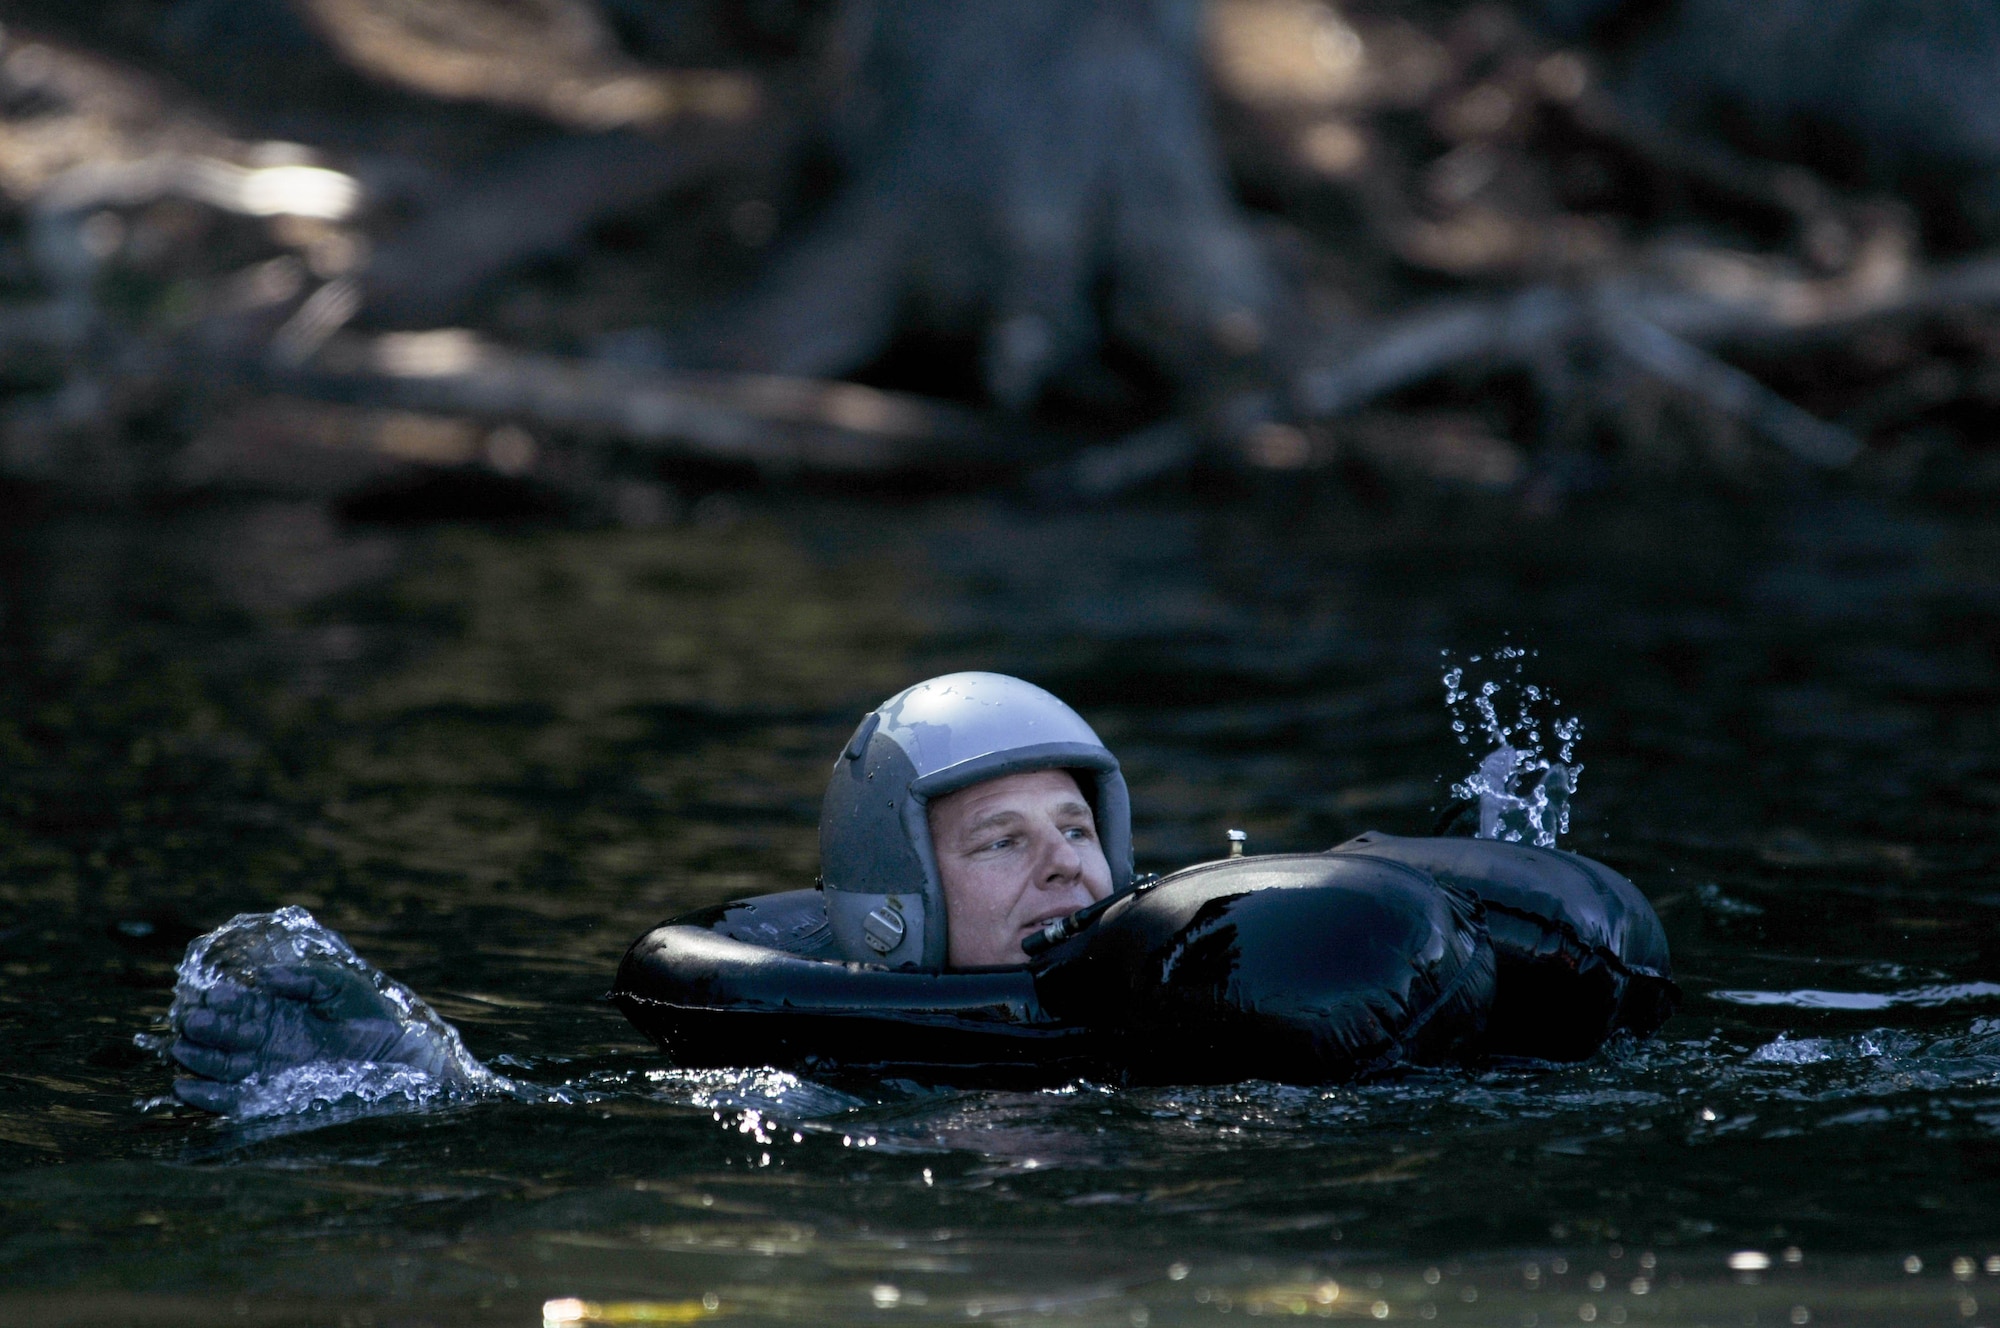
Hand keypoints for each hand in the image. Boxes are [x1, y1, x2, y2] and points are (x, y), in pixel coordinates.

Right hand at [167, 907, 484, 1114]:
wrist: (402, 1055)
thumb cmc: (375, 1014)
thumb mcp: (339, 985)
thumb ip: (302, 978)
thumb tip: (262, 977)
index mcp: (284, 1009)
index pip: (245, 1005)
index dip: (227, 1002)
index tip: (211, 996)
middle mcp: (272, 1038)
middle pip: (230, 1034)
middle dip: (209, 1028)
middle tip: (190, 1022)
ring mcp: (272, 1067)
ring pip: (226, 1064)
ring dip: (202, 1060)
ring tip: (181, 1051)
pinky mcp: (275, 1094)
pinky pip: (236, 1098)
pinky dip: (212, 1095)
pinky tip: (188, 1088)